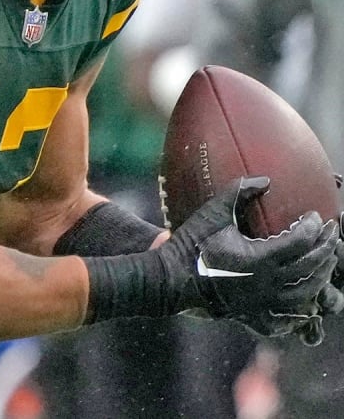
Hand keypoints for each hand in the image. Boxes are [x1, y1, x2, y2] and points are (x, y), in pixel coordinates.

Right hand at [162, 177, 338, 338]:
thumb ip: (239, 192)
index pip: (300, 242)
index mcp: (260, 258)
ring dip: (321, 275)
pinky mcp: (255, 314)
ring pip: (306, 293)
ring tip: (326, 261)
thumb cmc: (193, 243)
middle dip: (326, 248)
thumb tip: (265, 180)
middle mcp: (267, 283)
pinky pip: (287, 317)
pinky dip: (302, 309)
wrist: (171, 278)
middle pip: (310, 267)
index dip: (313, 227)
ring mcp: (263, 302)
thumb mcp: (213, 212)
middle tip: (332, 234)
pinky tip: (307, 298)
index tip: (315, 216)